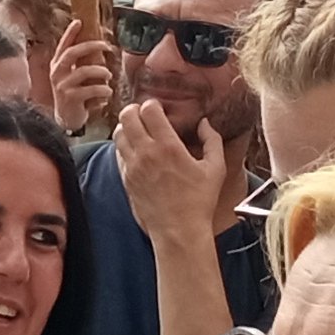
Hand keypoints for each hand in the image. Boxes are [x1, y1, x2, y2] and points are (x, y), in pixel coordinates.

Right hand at [50, 31, 119, 128]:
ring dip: (101, 72)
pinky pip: (92, 89)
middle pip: (72, 53)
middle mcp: (57, 73)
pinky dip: (104, 91)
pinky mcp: (71, 98)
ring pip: (85, 71)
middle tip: (106, 46)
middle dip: (91, 46)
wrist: (67, 120)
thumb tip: (96, 46)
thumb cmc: (74, 95)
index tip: (80, 21)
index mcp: (57, 66)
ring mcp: (62, 86)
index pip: (63, 45)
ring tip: (109, 76)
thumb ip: (80, 64)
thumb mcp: (73, 77)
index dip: (70, 33)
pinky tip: (107, 94)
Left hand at [114, 101, 236, 252]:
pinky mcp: (126, 179)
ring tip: (138, 129)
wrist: (179, 231)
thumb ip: (212, 141)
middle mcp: (146, 154)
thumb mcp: (215, 169)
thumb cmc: (199, 201)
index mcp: (169, 147)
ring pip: (118, 133)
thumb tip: (205, 123)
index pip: (149, 110)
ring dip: (127, 126)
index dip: (153, 104)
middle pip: (127, 116)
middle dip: (135, 109)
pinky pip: (118, 153)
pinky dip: (124, 146)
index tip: (160, 108)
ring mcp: (133, 167)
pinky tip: (136, 149)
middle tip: (144, 113)